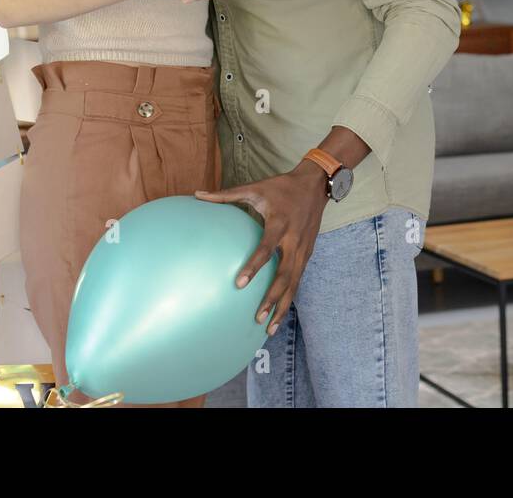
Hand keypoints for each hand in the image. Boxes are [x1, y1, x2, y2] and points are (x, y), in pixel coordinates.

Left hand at [193, 162, 328, 333]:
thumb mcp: (255, 187)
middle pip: (285, 275)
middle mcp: (294, 240)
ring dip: (283, 305)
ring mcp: (304, 249)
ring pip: (295, 283)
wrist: (316, 184)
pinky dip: (290, 297)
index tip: (239, 283)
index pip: (266, 248)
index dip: (254, 266)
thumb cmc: (282, 186)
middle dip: (272, 298)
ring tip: (270, 328)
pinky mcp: (308, 253)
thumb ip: (226, 194)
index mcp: (280, 224)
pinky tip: (280, 312)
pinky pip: (298, 279)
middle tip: (258, 317)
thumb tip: (196, 195)